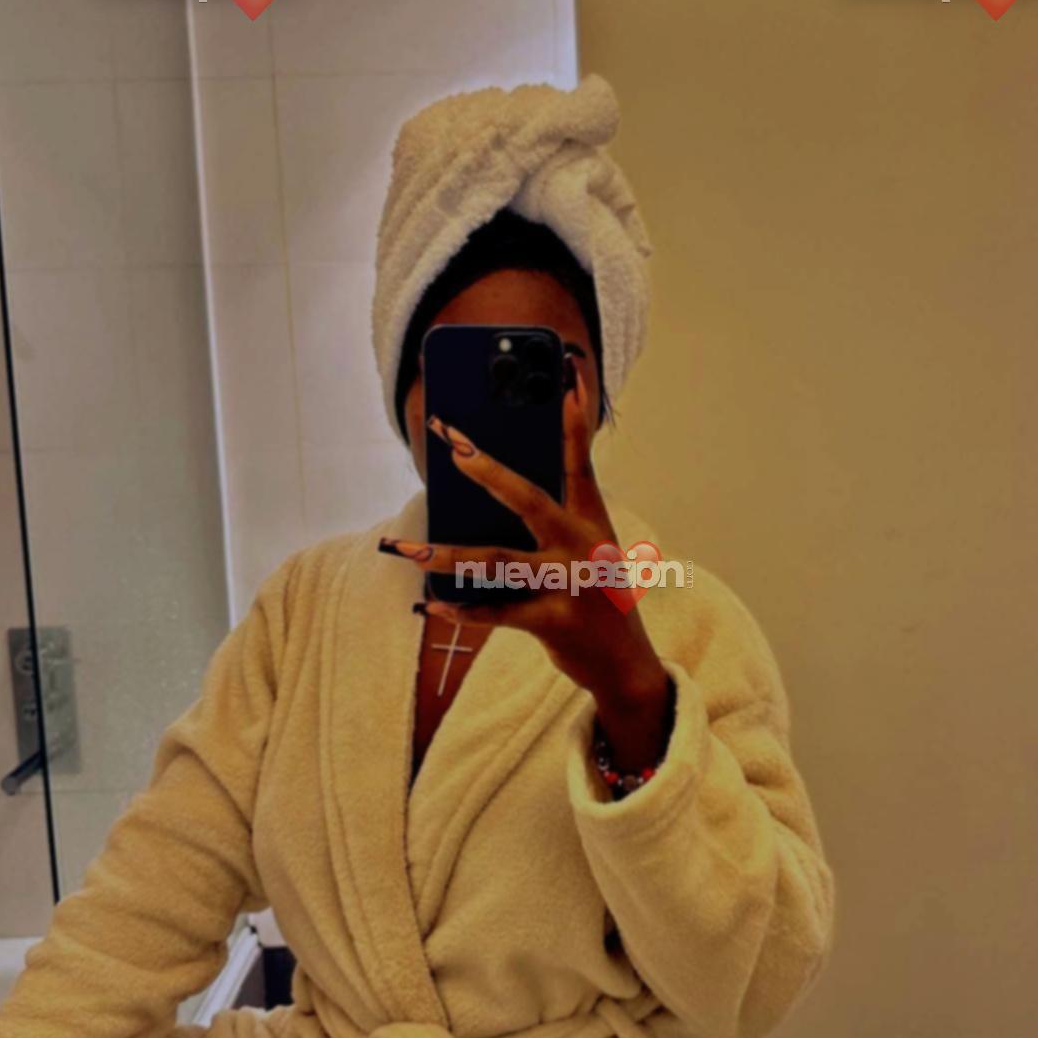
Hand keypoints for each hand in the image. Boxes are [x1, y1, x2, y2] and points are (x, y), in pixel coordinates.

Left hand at [382, 361, 672, 771]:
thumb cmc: (596, 597)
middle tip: (452, 445)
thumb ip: (553, 519)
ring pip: (500, 562)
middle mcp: (582, 546)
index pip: (580, 459)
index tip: (566, 373)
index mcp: (592, 520)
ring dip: (450, 556)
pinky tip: (431, 605)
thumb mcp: (587, 551)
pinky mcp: (554, 622)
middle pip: (529, 499)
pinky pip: (498, 613)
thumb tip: (492, 492)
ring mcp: (569, 584)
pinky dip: (461, 611)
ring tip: (411, 551)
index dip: (575, 417)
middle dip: (487, 470)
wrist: (627, 664)